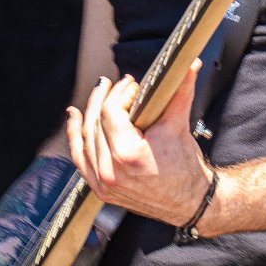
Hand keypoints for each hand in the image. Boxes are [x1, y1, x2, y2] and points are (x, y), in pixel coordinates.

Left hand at [67, 65, 210, 227]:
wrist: (191, 202)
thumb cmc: (186, 166)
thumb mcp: (179, 126)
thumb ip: (179, 92)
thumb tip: (188, 64)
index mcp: (128, 155)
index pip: (111, 112)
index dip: (120, 94)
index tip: (131, 86)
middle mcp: (111, 171)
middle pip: (96, 123)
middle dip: (105, 99)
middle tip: (115, 85)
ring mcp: (103, 183)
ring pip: (86, 139)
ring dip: (89, 114)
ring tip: (98, 94)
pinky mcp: (101, 190)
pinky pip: (80, 159)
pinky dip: (76, 137)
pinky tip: (74, 117)